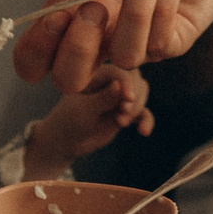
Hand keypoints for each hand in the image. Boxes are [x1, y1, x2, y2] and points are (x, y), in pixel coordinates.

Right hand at [11, 0, 212, 92]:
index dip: (36, 50)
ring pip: (124, 60)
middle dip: (78, 50)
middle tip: (96, 7)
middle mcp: (98, 35)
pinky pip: (161, 43)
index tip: (57, 17)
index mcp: (69, 10)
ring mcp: (134, 43)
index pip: (34, 58)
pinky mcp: (172, 42)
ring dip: (135, 15)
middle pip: (70, 80)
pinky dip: (164, 6)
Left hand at [24, 66, 152, 179]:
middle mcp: (110, 81)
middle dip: (134, 97)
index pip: (119, 72)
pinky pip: (143, 112)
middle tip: (124, 113)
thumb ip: (102, 99)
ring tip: (121, 123)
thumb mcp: (83, 111)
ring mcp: (119, 96)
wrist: (66, 141)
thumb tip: (120, 85)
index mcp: (97, 73)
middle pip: (136, 80)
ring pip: (142, 93)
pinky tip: (144, 132)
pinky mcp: (126, 110)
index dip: (127, 84)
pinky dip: (146, 120)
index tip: (128, 100)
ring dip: (138, 109)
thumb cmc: (69, 121)